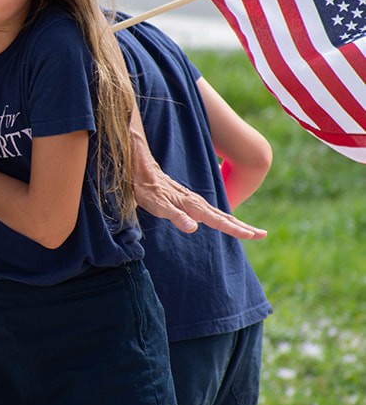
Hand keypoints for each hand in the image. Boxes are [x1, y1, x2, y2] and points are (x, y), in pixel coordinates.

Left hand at [132, 153, 266, 239]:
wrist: (142, 169)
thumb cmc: (147, 190)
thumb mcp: (158, 205)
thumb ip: (175, 216)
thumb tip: (194, 228)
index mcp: (193, 206)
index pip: (219, 220)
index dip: (235, 229)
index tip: (253, 235)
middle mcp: (197, 203)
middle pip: (225, 217)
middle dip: (243, 227)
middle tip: (262, 235)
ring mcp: (194, 202)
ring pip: (220, 214)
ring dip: (236, 223)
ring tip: (250, 231)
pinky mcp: (189, 201)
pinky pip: (211, 212)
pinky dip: (222, 219)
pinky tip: (225, 222)